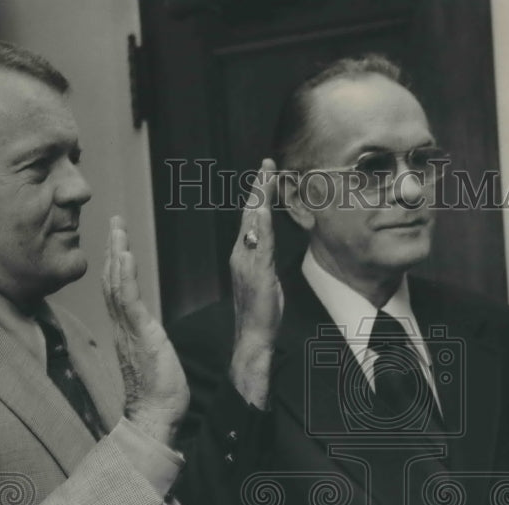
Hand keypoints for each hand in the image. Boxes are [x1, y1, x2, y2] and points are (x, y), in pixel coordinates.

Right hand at [103, 215, 189, 444]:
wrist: (155, 416)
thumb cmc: (158, 393)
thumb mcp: (154, 358)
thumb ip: (149, 341)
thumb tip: (150, 333)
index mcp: (128, 331)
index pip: (118, 290)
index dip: (116, 263)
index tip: (118, 240)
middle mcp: (122, 327)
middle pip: (112, 280)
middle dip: (113, 248)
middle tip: (115, 221)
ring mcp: (128, 331)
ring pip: (116, 284)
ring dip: (116, 253)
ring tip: (118, 228)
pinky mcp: (139, 336)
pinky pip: (128, 300)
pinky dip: (125, 276)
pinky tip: (125, 255)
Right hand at [229, 159, 282, 408]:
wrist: (252, 337)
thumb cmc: (260, 313)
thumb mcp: (265, 280)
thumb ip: (264, 260)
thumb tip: (267, 246)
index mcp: (243, 255)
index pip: (251, 220)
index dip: (258, 197)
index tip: (265, 175)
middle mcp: (241, 255)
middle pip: (250, 215)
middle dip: (258, 188)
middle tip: (267, 164)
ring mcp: (247, 263)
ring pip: (254, 224)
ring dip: (260, 198)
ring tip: (267, 176)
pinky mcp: (257, 273)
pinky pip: (259, 244)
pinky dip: (261, 224)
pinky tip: (265, 209)